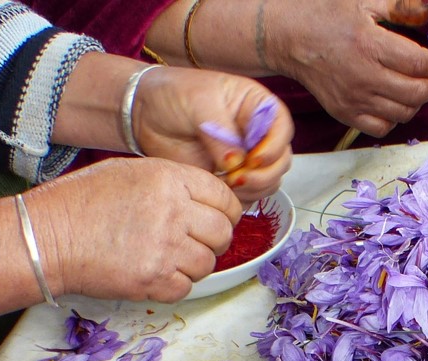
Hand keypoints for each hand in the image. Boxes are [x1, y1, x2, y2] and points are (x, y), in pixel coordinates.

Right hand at [0, 157, 241, 308]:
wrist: (47, 237)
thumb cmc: (81, 202)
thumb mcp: (129, 173)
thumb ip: (172, 183)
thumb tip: (205, 201)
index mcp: (170, 179)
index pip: (226, 199)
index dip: (224, 212)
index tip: (215, 220)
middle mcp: (174, 212)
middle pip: (223, 233)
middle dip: (213, 240)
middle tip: (192, 242)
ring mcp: (166, 248)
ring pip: (207, 263)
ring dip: (192, 264)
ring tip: (165, 256)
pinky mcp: (154, 279)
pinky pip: (186, 287)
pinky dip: (173, 284)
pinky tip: (152, 272)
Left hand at [131, 66, 293, 203]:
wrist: (146, 114)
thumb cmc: (174, 95)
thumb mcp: (199, 102)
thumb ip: (220, 132)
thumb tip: (236, 162)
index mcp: (255, 107)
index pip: (282, 127)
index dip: (274, 146)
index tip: (254, 159)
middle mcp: (255, 133)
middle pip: (280, 160)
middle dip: (264, 174)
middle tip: (237, 178)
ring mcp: (245, 157)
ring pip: (269, 181)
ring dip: (254, 189)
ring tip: (226, 184)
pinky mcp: (230, 177)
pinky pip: (248, 195)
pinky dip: (240, 199)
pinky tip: (220, 191)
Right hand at [271, 0, 427, 135]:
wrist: (288, 37)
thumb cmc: (325, 14)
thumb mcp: (364, 0)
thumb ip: (402, 5)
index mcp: (370, 46)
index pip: (421, 65)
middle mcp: (363, 77)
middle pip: (417, 94)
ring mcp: (353, 100)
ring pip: (403, 113)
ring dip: (417, 101)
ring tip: (413, 85)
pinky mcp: (344, 113)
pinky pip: (382, 127)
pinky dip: (394, 117)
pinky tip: (393, 99)